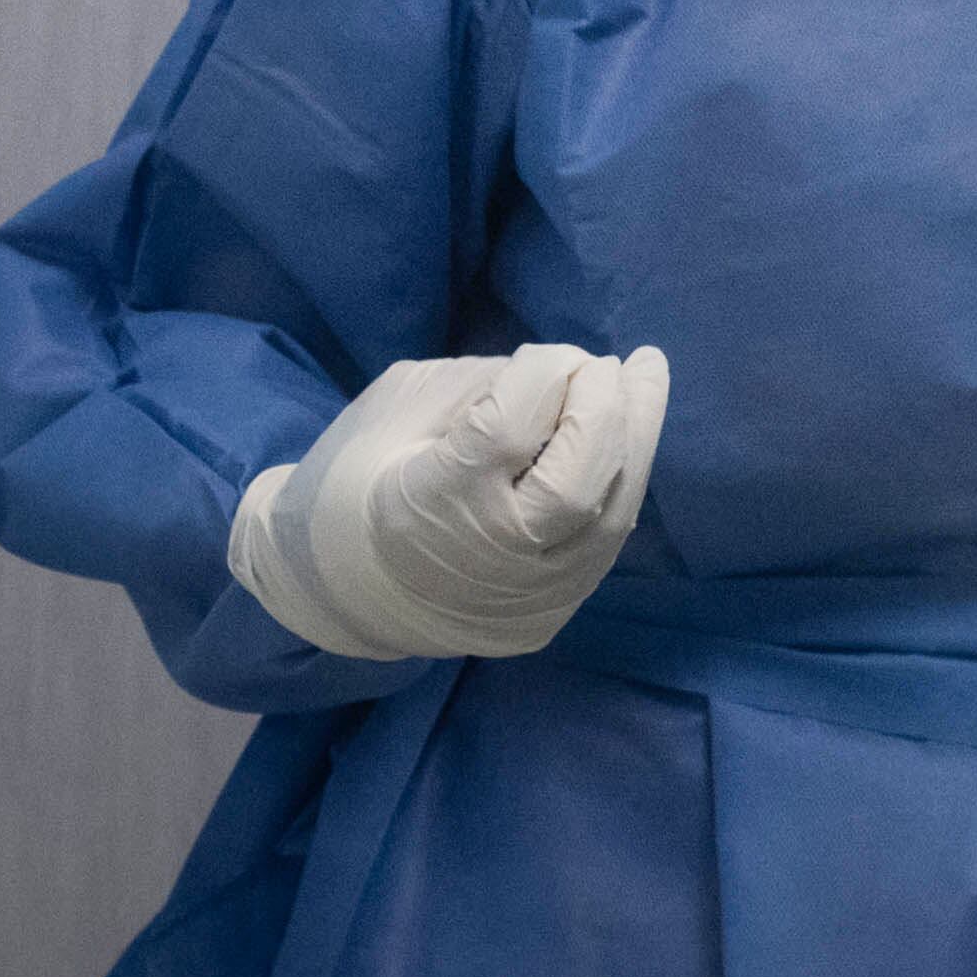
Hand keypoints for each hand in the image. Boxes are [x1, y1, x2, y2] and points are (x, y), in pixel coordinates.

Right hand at [231, 342, 670, 661]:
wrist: (332, 592)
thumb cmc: (355, 483)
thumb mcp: (395, 410)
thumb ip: (480, 386)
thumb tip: (565, 371)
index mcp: (423, 508)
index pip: (507, 433)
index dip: (542, 378)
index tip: (545, 357)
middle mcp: (482, 564)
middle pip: (576, 485)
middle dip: (607, 410)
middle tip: (615, 363)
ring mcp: (519, 602)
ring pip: (611, 518)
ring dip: (635, 440)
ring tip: (644, 380)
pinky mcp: (545, 619)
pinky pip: (602, 542)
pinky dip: (618, 482)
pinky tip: (623, 437)